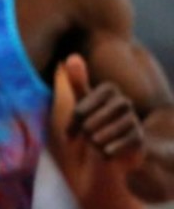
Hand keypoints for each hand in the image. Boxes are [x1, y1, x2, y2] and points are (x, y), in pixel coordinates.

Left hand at [53, 53, 144, 168]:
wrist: (109, 152)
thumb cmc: (93, 123)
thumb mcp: (82, 104)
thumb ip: (77, 82)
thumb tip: (72, 56)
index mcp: (108, 90)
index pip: (84, 103)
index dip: (74, 119)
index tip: (68, 134)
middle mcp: (123, 102)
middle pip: (98, 116)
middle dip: (87, 130)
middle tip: (85, 138)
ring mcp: (133, 119)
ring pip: (113, 128)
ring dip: (99, 139)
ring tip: (94, 144)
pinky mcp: (140, 138)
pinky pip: (127, 141)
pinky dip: (113, 148)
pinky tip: (105, 152)